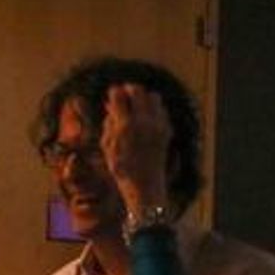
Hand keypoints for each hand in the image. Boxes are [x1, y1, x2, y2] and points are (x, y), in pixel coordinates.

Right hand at [100, 83, 170, 215]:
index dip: (114, 92)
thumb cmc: (121, 168)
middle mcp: (144, 122)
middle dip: (129, 90)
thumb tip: (111, 105)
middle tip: (124, 95)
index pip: (119, 95)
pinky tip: (146, 118)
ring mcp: (158, 125)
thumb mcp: (107, 146)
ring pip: (153, 96)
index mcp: (126, 125)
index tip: (112, 94)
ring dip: (144, 97)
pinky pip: (161, 110)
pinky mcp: (167, 130)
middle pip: (138, 90)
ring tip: (136, 107)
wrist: (145, 185)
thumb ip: (108, 123)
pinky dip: (153, 109)